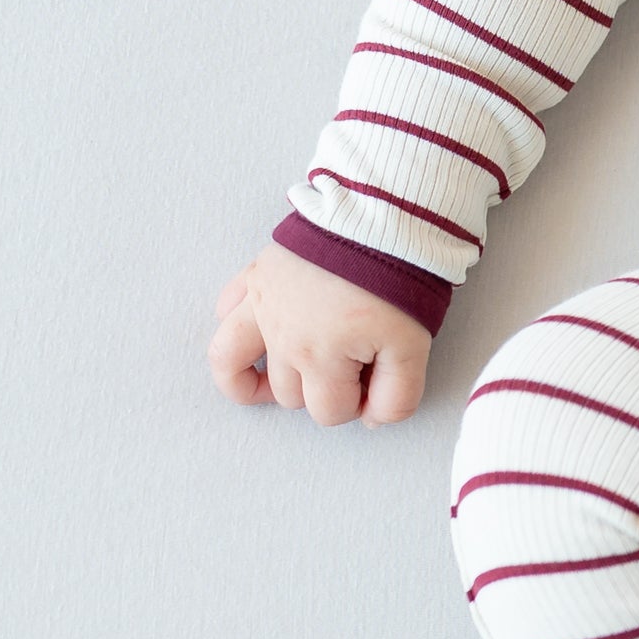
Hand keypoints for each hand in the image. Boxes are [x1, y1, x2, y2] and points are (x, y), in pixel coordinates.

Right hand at [207, 243, 431, 426]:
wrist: (384, 218)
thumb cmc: (400, 280)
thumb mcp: (413, 347)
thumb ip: (398, 397)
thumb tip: (372, 419)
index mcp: (319, 358)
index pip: (329, 412)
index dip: (358, 405)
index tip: (377, 380)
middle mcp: (280, 337)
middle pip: (290, 395)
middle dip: (322, 389)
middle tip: (352, 365)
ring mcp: (261, 305)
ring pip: (235, 363)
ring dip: (266, 376)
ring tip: (290, 375)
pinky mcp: (256, 275)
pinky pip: (225, 311)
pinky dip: (234, 327)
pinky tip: (258, 335)